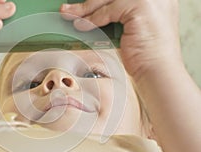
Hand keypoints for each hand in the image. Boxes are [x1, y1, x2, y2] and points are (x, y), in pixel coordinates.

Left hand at [60, 0, 180, 80]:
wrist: (158, 71)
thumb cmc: (145, 54)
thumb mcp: (130, 26)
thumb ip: (117, 14)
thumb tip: (91, 11)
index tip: (85, 2)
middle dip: (87, 2)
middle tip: (68, 8)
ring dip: (84, 9)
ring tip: (68, 15)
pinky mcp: (141, 6)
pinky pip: (108, 11)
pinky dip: (93, 19)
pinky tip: (81, 26)